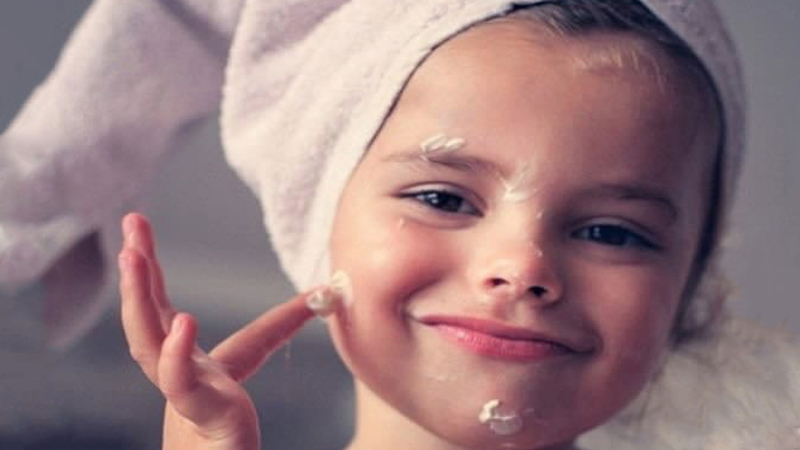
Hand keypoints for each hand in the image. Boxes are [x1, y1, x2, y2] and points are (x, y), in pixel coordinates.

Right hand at [118, 213, 314, 449]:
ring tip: (132, 255)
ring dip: (137, 299)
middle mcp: (184, 378)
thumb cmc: (236, 437)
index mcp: (199, 369)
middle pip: (151, 317)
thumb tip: (330, 287)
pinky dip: (177, 357)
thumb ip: (283, 328)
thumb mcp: (261, 366)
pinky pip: (181, 387)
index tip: (152, 230)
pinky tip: (183, 322)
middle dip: (139, 270)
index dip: (163, 272)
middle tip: (132, 221)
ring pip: (149, 346)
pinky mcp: (201, 416)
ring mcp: (186, 396)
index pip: (180, 314)